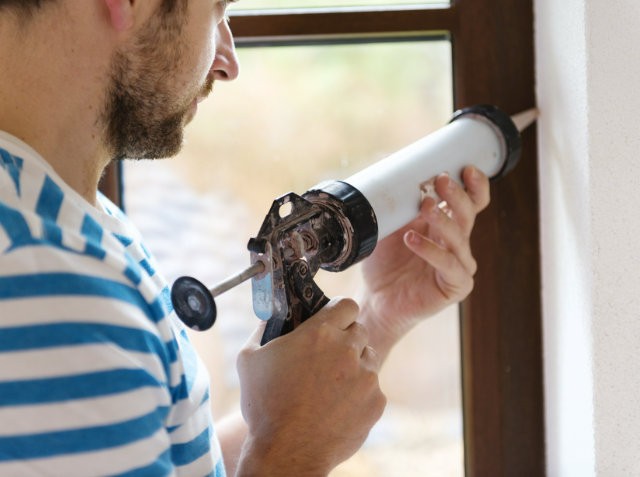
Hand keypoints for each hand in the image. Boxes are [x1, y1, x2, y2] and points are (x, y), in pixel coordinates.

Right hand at [235, 298, 385, 476]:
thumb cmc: (265, 405)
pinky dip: (359, 394)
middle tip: (327, 357)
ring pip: (369, 358)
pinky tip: (337, 407)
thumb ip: (262, 328)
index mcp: (320, 333)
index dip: (338, 312)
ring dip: (354, 365)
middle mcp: (347, 350)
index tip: (332, 322)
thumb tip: (271, 315)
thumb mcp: (249, 359)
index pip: (346, 304)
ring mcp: (366, 377)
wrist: (287, 453)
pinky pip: (373, 388)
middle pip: (359, 330)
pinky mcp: (376, 402)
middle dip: (345, 339)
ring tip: (330, 386)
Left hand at [358, 166, 490, 358]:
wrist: (376, 298)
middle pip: (468, 214)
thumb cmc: (384, 262)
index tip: (467, 167)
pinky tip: (412, 239)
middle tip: (442, 180)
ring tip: (426, 206)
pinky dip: (431, 250)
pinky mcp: (456, 286)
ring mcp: (459, 265)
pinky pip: (448, 264)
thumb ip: (395, 200)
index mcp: (448, 225)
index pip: (472, 202)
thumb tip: (386, 160)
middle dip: (457, 195)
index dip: (475, 185)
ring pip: (460, 237)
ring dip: (443, 219)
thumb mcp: (388, 225)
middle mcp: (458, 243)